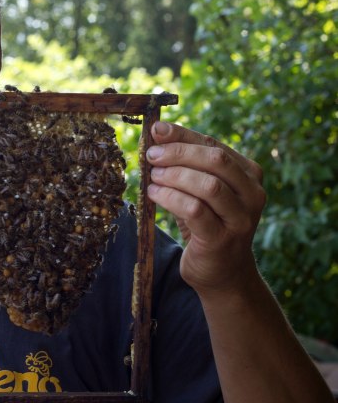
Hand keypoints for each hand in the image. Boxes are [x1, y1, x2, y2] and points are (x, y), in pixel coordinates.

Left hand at [145, 121, 265, 294]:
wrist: (222, 272)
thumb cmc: (207, 224)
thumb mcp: (199, 191)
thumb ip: (185, 166)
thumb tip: (156, 137)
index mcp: (248, 174)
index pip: (213, 145)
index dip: (183, 135)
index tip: (156, 130)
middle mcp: (252, 193)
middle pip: (215, 160)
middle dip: (178, 153)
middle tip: (151, 155)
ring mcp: (241, 217)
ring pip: (208, 185)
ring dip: (174, 176)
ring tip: (152, 176)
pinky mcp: (222, 238)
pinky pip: (195, 211)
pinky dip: (170, 198)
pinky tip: (154, 194)